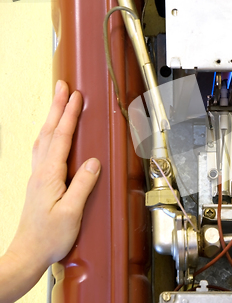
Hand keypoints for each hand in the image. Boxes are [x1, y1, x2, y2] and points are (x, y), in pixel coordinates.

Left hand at [5, 80, 99, 278]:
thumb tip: (93, 162)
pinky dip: (49, 134)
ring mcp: (38, 176)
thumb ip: (82, 185)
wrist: (29, 253)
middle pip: (49, 132)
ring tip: (59, 103)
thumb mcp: (71, 212)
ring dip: (52, 117)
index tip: (76, 97)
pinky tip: (52, 135)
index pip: (61, 138)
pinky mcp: (39, 183)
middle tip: (63, 87)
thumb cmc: (49, 237)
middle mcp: (40, 172)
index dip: (69, 115)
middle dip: (58, 107)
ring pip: (44, 139)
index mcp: (49, 175)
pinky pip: (43, 150)